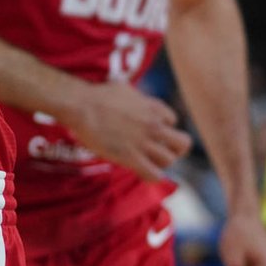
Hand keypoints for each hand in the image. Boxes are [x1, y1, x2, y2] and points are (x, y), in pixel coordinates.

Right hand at [58, 80, 192, 180]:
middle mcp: (154, 126)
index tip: (151, 132)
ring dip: (160, 163)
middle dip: (175, 149)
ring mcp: (144, 142)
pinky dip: (152, 176)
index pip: (173, 120)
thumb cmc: (98, 96)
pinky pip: (154, 174)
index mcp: (154, 108)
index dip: (163, 127)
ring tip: (147, 162)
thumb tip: (136, 101)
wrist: (83, 106)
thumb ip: (138, 98)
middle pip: (183, 143)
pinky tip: (142, 172)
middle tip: (162, 151)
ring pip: (169, 160)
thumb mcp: (127, 89)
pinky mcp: (131, 157)